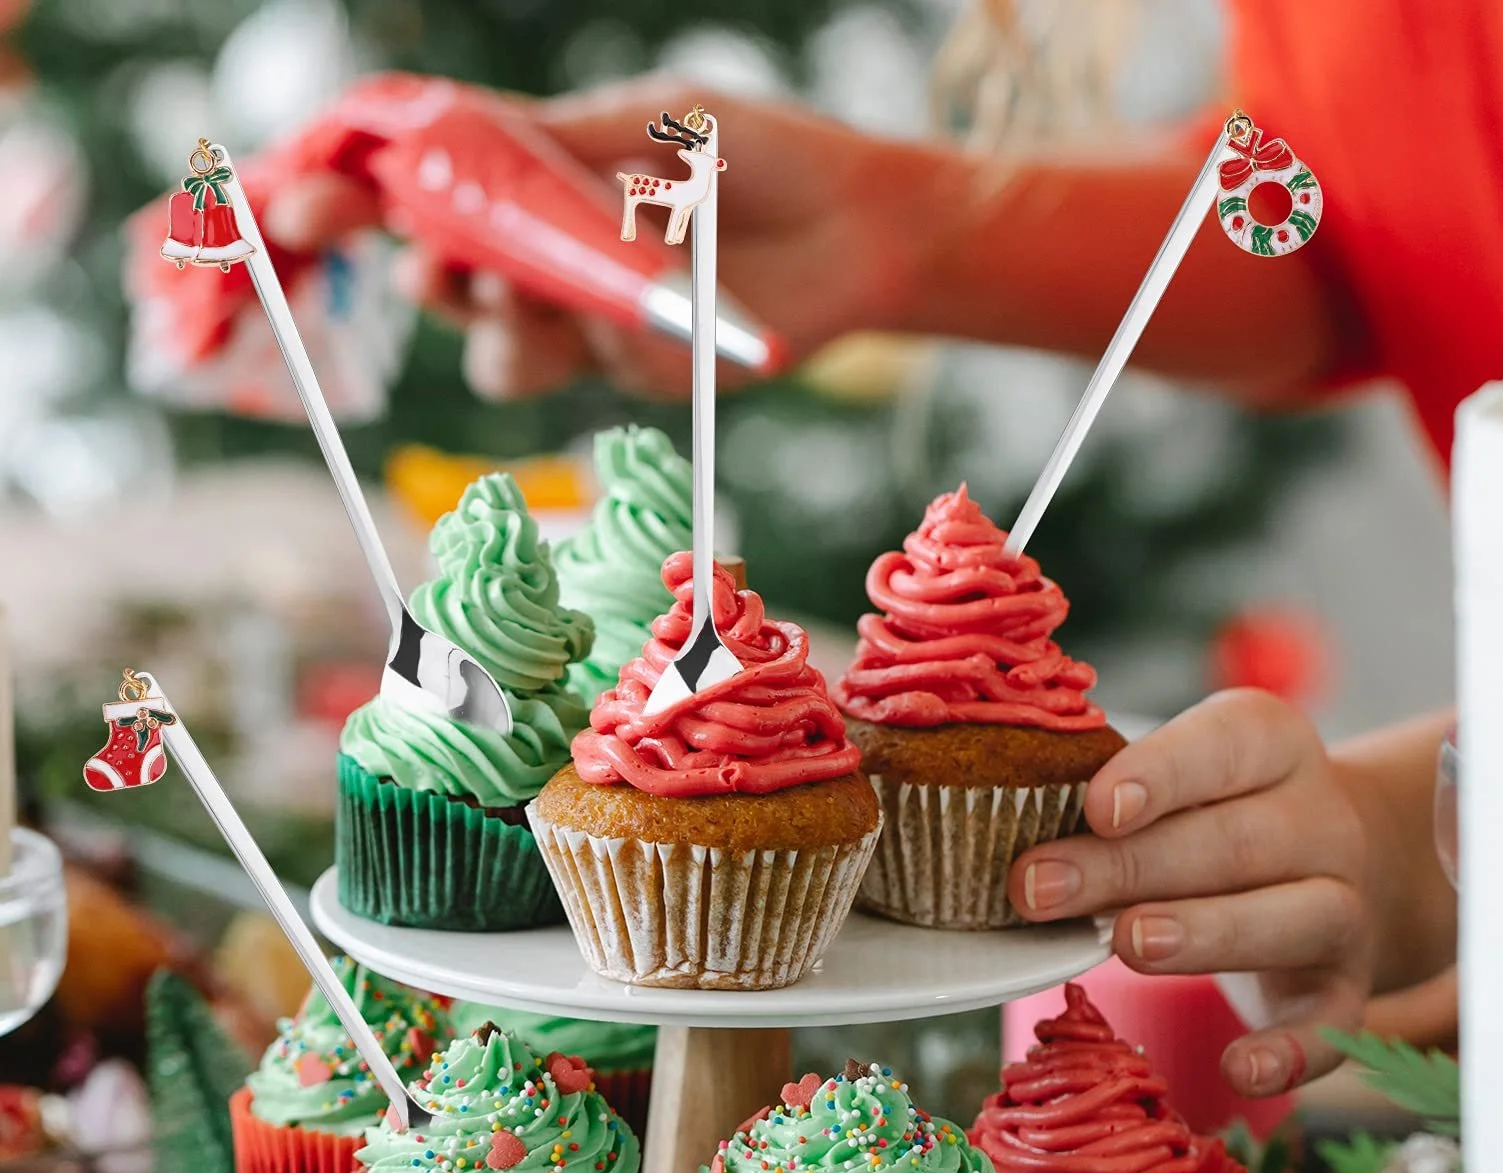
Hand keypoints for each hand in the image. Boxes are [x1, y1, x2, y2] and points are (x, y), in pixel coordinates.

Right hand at [266, 78, 948, 398]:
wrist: (854, 230)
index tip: (302, 202)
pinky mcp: (622, 371)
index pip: (424, 185)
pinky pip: (562, 369)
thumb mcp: (652, 124)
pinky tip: (613, 312)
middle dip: (416, 273)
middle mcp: (545, 253)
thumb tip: (458, 141)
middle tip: (423, 266)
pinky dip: (570, 340)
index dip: (355, 197)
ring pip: (491, 347)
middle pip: (441, 277)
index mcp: (536, 175)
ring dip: (493, 322)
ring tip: (530, 290)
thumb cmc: (756, 154)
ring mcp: (579, 319)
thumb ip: (556, 146)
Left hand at [1008, 690, 1372, 1096]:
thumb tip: (1004, 824)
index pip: (1223, 747)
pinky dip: (1292, 1052)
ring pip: (1297, 917)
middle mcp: (1321, 822)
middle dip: (1131, 868)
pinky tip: (1238, 1071)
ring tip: (1129, 946)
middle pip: (1234, 842)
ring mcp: (1344, 907)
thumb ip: (1110, 797)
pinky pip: (1334, 1024)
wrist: (1330, 861)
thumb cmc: (1212, 814)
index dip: (1161, 775)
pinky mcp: (1345, 988)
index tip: (1096, 806)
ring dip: (1208, 934)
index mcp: (1270, 746)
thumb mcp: (1173, 780)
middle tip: (1039, 890)